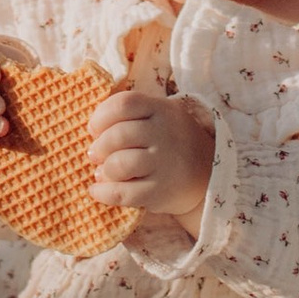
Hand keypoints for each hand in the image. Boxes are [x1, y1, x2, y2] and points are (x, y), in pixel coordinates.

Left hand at [89, 85, 214, 223]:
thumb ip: (131, 116)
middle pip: (119, 134)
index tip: (94, 128)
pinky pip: (124, 193)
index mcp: (161, 109)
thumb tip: (91, 130)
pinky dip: (104, 193)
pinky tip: (97, 190)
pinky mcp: (160, 192)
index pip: (124, 103)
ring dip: (104, 170)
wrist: (207, 175)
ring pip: (120, 164)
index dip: (101, 115)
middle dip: (99, 146)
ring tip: (102, 172)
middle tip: (95, 154)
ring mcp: (164, 164)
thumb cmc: (171, 142)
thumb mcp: (160, 116)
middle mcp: (164, 134)